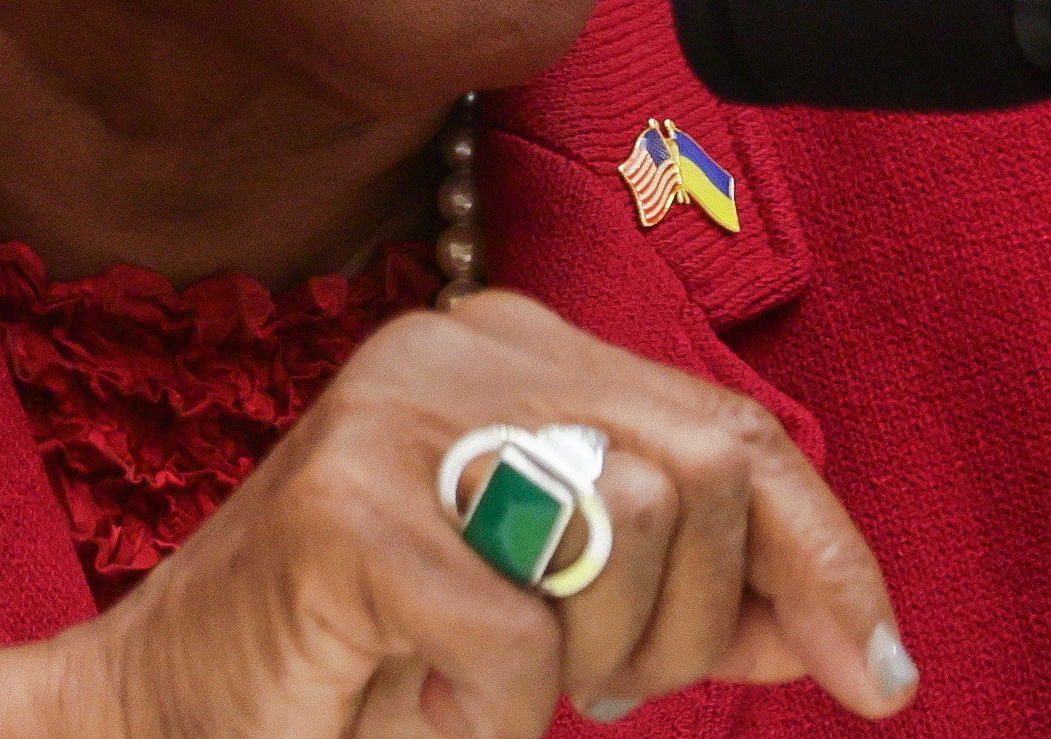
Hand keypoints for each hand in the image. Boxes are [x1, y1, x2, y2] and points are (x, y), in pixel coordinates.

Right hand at [0, 292, 916, 738]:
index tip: (875, 679)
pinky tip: (423, 700)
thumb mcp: (560, 615)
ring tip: (493, 683)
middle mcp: (456, 347)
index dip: (828, 560)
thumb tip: (841, 631)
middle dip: (682, 630)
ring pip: (627, 537)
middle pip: (701, 482)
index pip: (735, 433)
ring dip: (586, 669)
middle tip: (593, 695)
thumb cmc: (373, 657)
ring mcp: (391, 414)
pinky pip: (521, 640)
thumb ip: (688, 599)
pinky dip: (493, 713)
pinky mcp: (344, 510)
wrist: (175, 704)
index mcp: (514, 348)